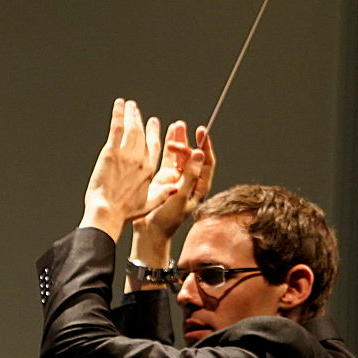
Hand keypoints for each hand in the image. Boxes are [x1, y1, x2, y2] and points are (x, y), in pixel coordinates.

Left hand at [80, 99, 160, 236]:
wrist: (107, 212)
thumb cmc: (125, 212)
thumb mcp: (149, 205)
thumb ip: (163, 194)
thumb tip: (176, 187)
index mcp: (148, 170)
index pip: (154, 146)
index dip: (153, 133)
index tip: (153, 123)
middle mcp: (140, 159)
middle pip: (141, 133)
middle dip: (139, 119)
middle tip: (136, 109)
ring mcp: (126, 154)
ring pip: (130, 128)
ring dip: (130, 114)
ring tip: (128, 104)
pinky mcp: (111, 152)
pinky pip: (116, 128)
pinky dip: (118, 115)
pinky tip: (118, 105)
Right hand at [138, 121, 213, 246]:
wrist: (150, 231)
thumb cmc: (168, 220)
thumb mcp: (180, 197)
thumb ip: (189, 175)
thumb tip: (199, 154)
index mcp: (200, 186)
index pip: (207, 162)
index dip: (205, 146)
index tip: (201, 132)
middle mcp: (191, 180)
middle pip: (192, 156)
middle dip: (186, 143)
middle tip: (179, 132)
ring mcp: (177, 179)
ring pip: (181, 155)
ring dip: (180, 140)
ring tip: (178, 125)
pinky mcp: (164, 178)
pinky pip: (168, 159)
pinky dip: (168, 147)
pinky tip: (169, 134)